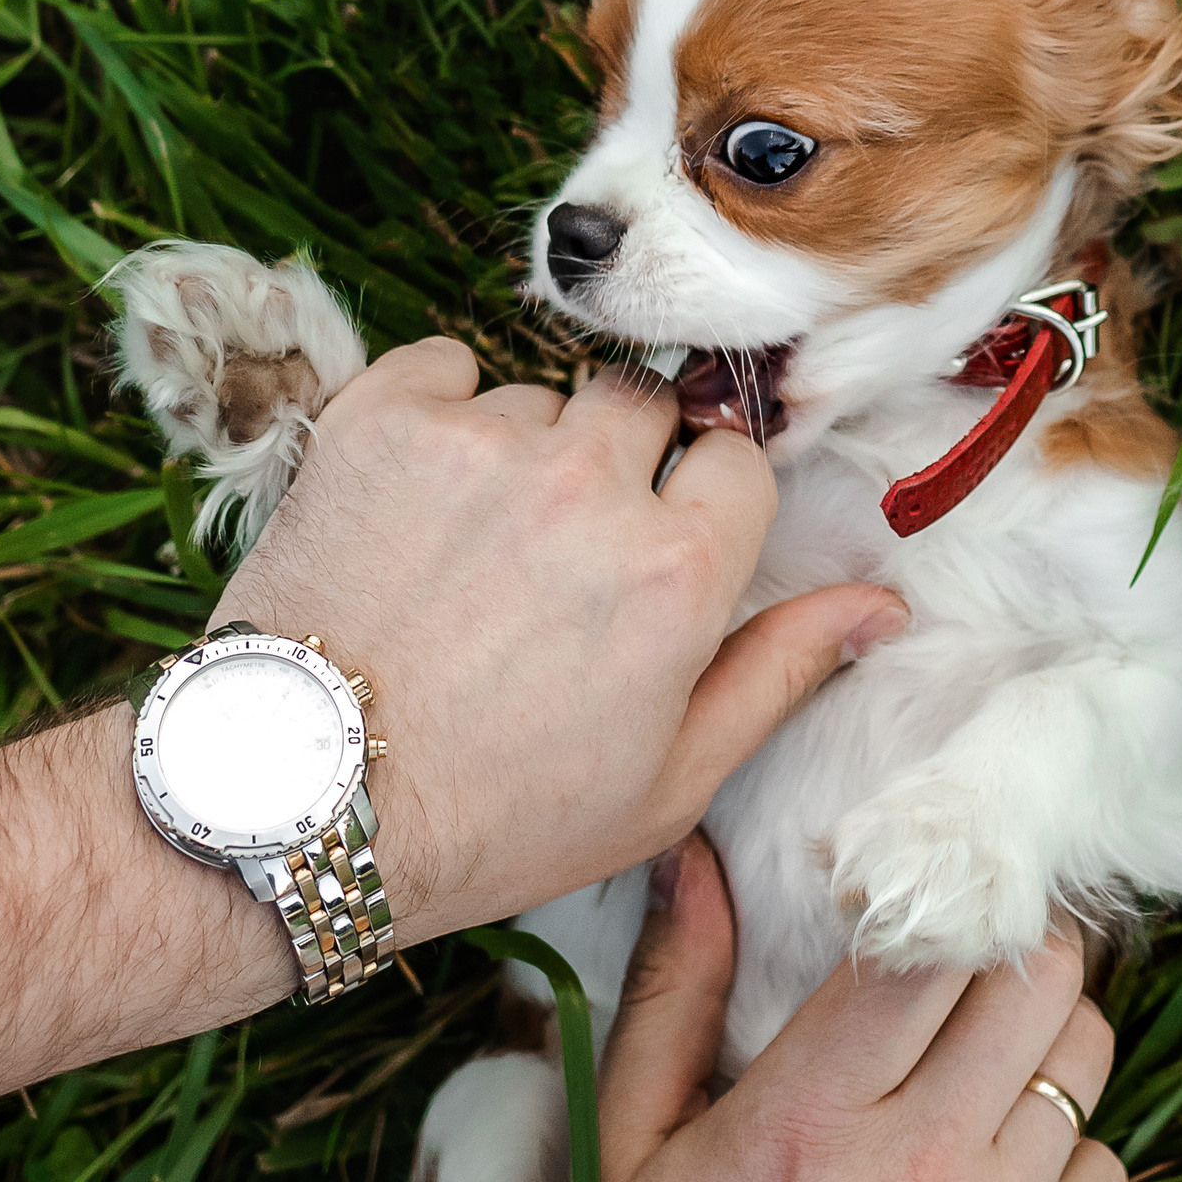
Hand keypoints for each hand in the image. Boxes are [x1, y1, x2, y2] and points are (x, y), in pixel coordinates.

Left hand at [212, 343, 904, 943]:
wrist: (298, 803)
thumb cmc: (494, 815)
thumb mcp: (667, 778)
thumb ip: (780, 670)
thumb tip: (883, 606)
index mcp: (676, 571)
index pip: (736, 463)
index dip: (701, 509)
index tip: (658, 555)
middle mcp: (586, 485)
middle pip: (646, 408)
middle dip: (621, 466)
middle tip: (560, 556)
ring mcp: (477, 442)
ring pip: (541, 397)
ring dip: (524, 451)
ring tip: (470, 554)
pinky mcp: (377, 419)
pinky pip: (446, 366)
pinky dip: (441, 415)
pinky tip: (419, 505)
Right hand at [555, 839, 1122, 1181]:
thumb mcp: (635, 1150)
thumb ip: (672, 992)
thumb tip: (697, 861)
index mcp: (808, 1115)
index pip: (929, 942)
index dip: (940, 893)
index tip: (919, 896)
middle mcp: (917, 1164)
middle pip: (1039, 977)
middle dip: (1014, 945)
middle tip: (978, 957)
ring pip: (1085, 1056)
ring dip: (1044, 1037)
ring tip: (991, 1059)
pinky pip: (1106, 1164)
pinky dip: (1064, 1150)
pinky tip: (1000, 1172)